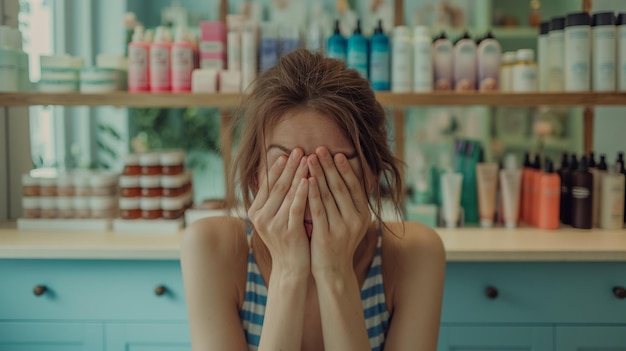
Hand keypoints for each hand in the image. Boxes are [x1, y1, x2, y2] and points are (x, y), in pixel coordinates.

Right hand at [248, 148, 310, 275]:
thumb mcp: (276, 218)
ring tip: (307, 159)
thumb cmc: (288, 239)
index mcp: (255, 212)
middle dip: (289, 166)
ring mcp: (273, 225)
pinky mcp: (288, 232)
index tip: (288, 153)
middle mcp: (261, 217)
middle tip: (299, 149)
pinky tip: (309, 180)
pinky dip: (302, 192)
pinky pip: (296, 207)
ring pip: (287, 194)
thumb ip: (276, 199)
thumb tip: (278, 173)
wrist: (291, 268)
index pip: (267, 184)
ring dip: (298, 174)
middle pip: (277, 186)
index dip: (278, 168)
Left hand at [307, 147, 370, 277]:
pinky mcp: (326, 235)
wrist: (333, 271)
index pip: (354, 186)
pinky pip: (318, 209)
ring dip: (318, 174)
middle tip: (320, 148)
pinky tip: (306, 180)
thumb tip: (345, 175)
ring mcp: (342, 228)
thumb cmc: (338, 242)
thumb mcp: (349, 222)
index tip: (336, 153)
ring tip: (309, 158)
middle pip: (341, 187)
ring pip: (329, 195)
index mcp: (364, 214)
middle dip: (329, 166)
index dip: (345, 169)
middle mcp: (356, 220)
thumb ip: (348, 202)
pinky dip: (312, 193)